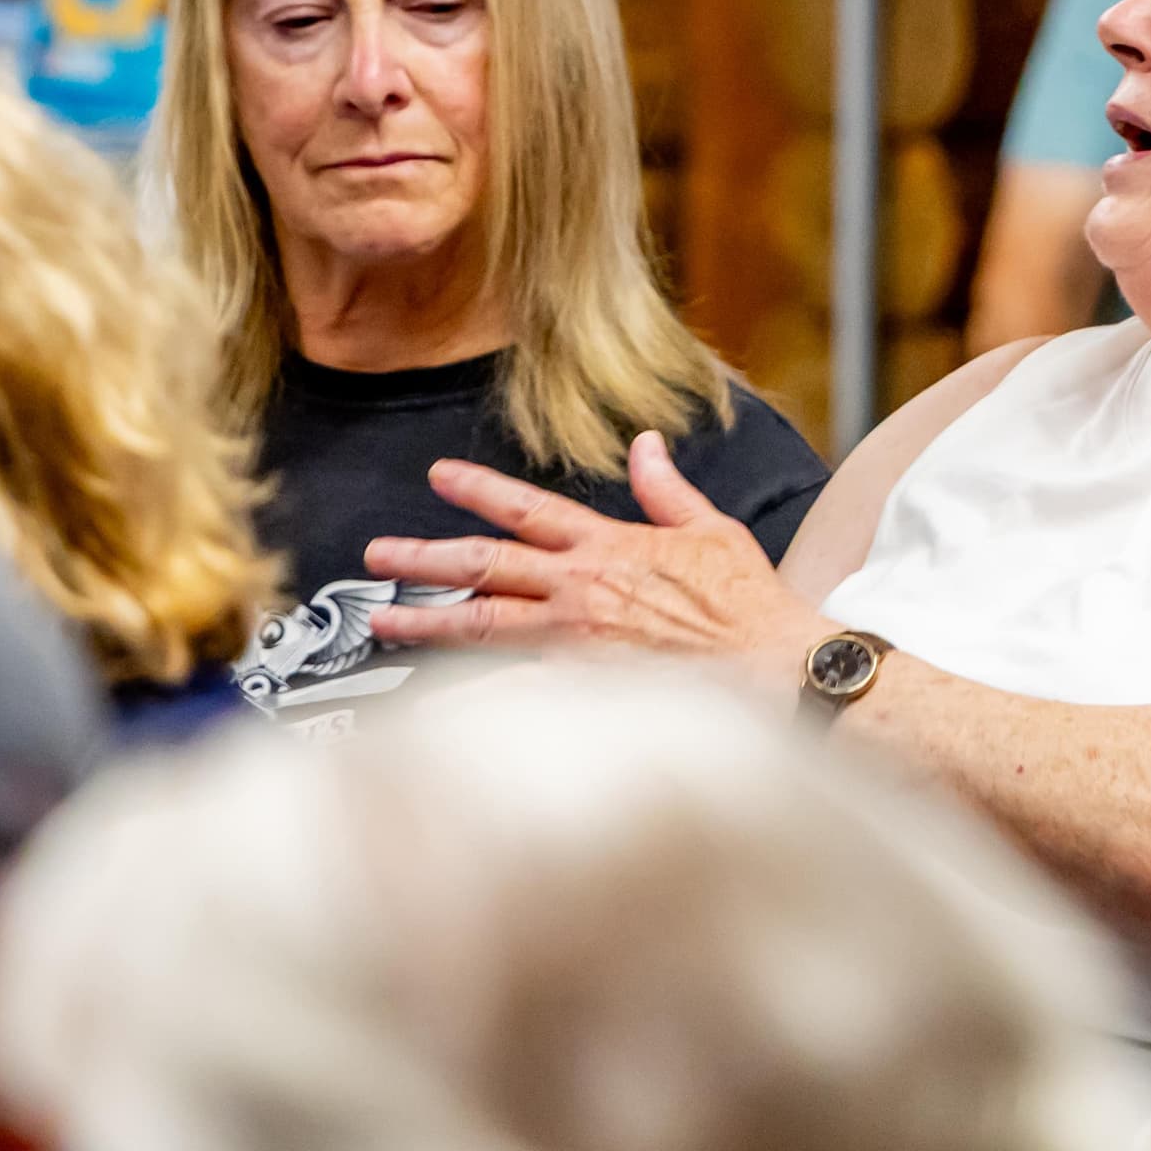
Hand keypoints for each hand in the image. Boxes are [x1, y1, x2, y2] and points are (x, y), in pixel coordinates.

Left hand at [361, 434, 832, 690]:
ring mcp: (576, 641)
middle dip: (425, 557)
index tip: (440, 477)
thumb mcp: (711, 530)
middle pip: (485, 567)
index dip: (479, 490)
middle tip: (377, 553)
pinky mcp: (582, 688)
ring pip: (484, 627)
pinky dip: (470, 698)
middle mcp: (581, 589)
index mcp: (607, 546)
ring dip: (428, 621)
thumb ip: (666, 489)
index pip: (528, 508)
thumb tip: (646, 445)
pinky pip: (513, 692)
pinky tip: (430, 705)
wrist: (772, 672)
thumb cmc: (749, 606)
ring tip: (382, 620)